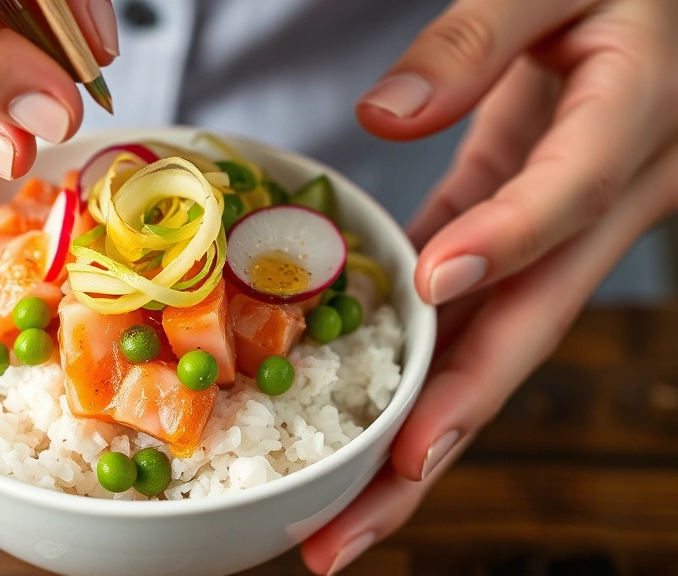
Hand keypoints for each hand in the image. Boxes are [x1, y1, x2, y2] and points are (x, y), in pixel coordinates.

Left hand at [303, 0, 677, 571]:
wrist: (657, 3)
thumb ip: (478, 37)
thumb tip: (385, 116)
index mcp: (635, 117)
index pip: (570, 191)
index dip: (510, 238)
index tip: (437, 286)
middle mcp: (609, 200)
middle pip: (525, 333)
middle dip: (440, 435)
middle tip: (351, 529)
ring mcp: (564, 228)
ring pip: (494, 342)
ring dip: (420, 429)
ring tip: (345, 511)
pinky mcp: (522, 222)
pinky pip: (468, 299)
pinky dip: (416, 356)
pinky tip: (363, 417)